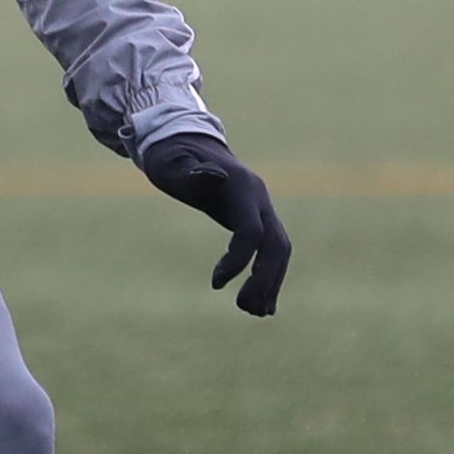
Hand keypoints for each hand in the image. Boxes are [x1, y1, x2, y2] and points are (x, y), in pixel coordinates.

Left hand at [137, 128, 291, 315]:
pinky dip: (270, 277)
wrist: (185, 141)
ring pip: (280, 251)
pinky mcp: (257, 218)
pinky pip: (273, 251)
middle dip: (265, 279)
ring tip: (252, 312)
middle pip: (278, 244)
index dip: (238, 260)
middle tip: (242, 308)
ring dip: (271, 283)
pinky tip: (262, 306)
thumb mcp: (172, 163)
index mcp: (241, 186)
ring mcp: (262, 208)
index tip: (215, 283)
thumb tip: (212, 176)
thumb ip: (191, 172)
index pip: (252, 230)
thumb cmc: (172, 156)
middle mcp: (259, 199)